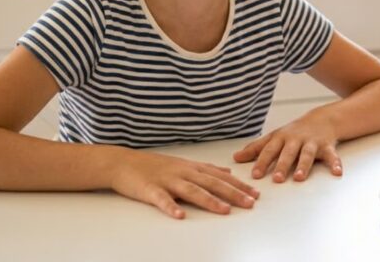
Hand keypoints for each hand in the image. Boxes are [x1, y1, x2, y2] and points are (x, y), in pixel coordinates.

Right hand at [110, 150, 259, 219]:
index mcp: (192, 168)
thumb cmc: (154, 165)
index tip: (256, 194)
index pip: (221, 177)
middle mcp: (183, 172)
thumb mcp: (184, 164)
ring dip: (210, 201)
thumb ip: (206, 169)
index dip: (239, 185)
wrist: (123, 162)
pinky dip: (171, 207)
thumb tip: (228, 170)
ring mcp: (167, 180)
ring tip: (225, 210)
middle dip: (233, 193)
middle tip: (250, 203)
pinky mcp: (150, 189)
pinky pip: (161, 200)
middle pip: (212, 183)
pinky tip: (180, 216)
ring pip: (192, 191)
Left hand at [232, 111, 341, 182]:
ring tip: (300, 178)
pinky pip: (332, 155)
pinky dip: (335, 163)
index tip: (255, 175)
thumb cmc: (294, 132)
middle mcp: (296, 139)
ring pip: (308, 154)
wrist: (323, 119)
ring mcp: (312, 142)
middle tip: (277, 179)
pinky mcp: (327, 146)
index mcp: (282, 138)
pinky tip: (337, 172)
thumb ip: (256, 148)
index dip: (262, 162)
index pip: (269, 150)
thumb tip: (236, 158)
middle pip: (288, 153)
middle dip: (283, 165)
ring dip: (304, 166)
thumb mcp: (274, 137)